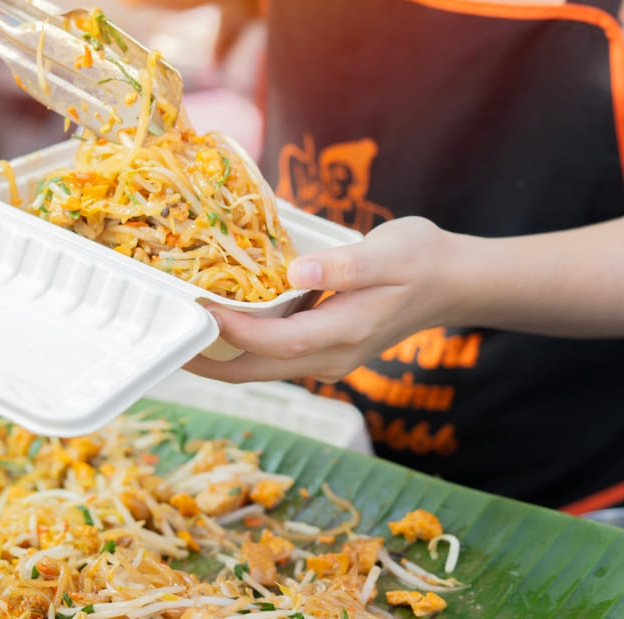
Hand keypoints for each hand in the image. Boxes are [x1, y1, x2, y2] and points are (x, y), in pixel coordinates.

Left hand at [185, 216, 460, 382]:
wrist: (454, 281)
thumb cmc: (423, 260)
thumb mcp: (392, 251)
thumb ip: (345, 265)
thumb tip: (297, 272)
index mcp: (345, 333)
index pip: (276, 342)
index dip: (234, 331)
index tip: (198, 309)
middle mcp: (332, 356)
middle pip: (258, 372)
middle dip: (211, 364)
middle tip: (169, 344)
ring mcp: (328, 358)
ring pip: (263, 369)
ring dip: (222, 358)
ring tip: (183, 333)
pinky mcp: (325, 349)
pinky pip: (274, 355)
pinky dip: (244, 344)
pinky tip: (223, 323)